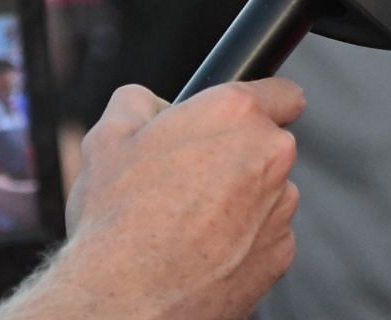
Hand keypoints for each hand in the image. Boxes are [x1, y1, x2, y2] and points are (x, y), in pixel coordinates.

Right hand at [0, 79, 304, 319]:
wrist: (126, 300)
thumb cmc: (115, 219)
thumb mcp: (107, 138)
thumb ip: (138, 102)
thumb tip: (150, 103)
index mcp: (236, 114)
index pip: (283, 93)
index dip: (263, 103)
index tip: (244, 120)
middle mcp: (270, 155)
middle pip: (268, 146)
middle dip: (237, 157)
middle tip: (188, 179)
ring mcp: (280, 207)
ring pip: (267, 192)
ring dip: (240, 201)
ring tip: (186, 224)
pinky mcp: (281, 252)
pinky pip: (265, 235)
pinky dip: (242, 241)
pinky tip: (201, 252)